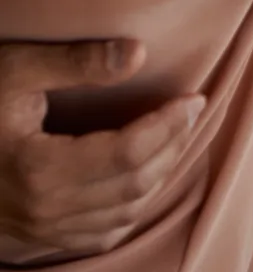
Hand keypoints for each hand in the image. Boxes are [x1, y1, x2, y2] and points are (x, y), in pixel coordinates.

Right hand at [0, 39, 202, 262]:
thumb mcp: (18, 69)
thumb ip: (78, 61)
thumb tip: (140, 53)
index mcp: (40, 168)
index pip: (128, 152)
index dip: (169, 125)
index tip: (195, 98)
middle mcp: (42, 209)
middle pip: (131, 185)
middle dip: (172, 146)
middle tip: (192, 112)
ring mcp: (38, 229)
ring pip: (120, 214)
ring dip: (157, 177)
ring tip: (177, 137)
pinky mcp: (34, 238)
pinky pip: (98, 235)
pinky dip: (130, 208)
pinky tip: (143, 178)